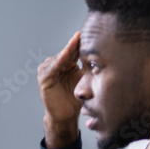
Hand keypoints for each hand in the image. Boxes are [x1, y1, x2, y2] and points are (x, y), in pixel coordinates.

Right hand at [38, 32, 83, 147]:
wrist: (66, 116)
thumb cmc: (76, 99)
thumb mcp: (86, 80)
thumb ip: (89, 67)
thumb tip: (105, 54)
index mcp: (65, 63)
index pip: (74, 50)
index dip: (82, 42)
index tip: (92, 32)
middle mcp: (55, 64)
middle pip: (67, 51)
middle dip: (76, 42)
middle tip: (85, 32)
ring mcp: (47, 70)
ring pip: (61, 57)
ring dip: (69, 49)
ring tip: (77, 39)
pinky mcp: (44, 78)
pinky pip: (53, 67)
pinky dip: (60, 60)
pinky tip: (67, 53)